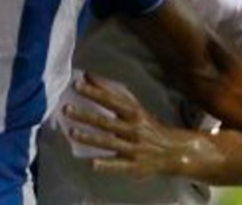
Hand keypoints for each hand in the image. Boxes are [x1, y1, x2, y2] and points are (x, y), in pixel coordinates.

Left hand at [63, 72, 186, 178]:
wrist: (175, 151)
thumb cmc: (147, 125)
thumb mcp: (134, 106)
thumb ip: (111, 92)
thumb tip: (88, 75)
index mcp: (133, 113)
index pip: (110, 100)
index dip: (94, 92)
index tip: (76, 84)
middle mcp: (133, 130)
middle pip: (106, 121)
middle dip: (86, 115)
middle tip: (66, 109)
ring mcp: (133, 148)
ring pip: (109, 143)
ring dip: (90, 138)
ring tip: (71, 132)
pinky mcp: (134, 166)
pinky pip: (118, 166)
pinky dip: (106, 165)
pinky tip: (91, 163)